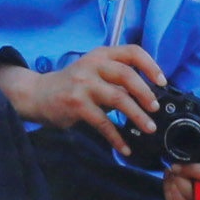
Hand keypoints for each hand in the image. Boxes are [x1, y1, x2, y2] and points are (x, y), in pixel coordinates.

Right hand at [0, 44, 163, 147]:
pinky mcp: (76, 104)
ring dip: (137, 116)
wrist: (37, 94)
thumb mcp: (93, 73)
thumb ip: (116, 79)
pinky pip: (103, 122)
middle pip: (126, 75)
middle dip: (146, 93)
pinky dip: (117, 137)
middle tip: (155, 108)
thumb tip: (147, 95)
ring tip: (149, 128)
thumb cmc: (71, 85)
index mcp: (100, 56)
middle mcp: (91, 66)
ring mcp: (83, 85)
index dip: (150, 65)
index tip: (162, 81)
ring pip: (119, 99)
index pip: (131, 52)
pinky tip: (125, 148)